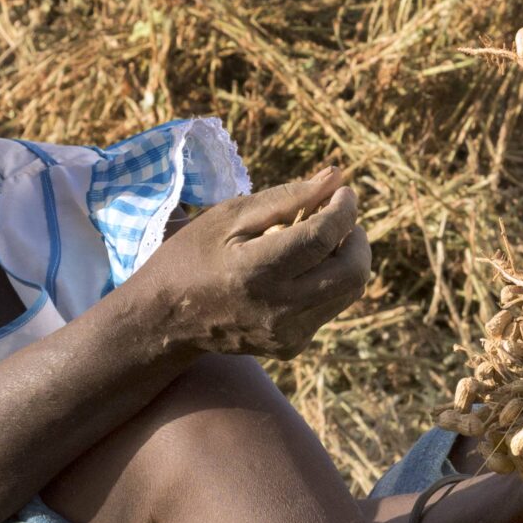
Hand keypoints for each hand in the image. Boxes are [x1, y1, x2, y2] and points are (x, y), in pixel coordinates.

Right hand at [132, 166, 370, 358]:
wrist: (166, 318)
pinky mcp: (290, 346)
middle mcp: (278, 308)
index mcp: (256, 271)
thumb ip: (287, 197)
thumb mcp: (231, 215)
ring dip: (346, 258)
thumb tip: (336, 177)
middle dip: (356, 237)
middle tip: (339, 217)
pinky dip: (326, 281)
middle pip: (353, 271)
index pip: (324, 237)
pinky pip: (330, 307)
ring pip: (349, 290)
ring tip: (318, 239)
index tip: (343, 192)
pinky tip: (298, 270)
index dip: (344, 209)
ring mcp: (287, 334)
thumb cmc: (193, 255)